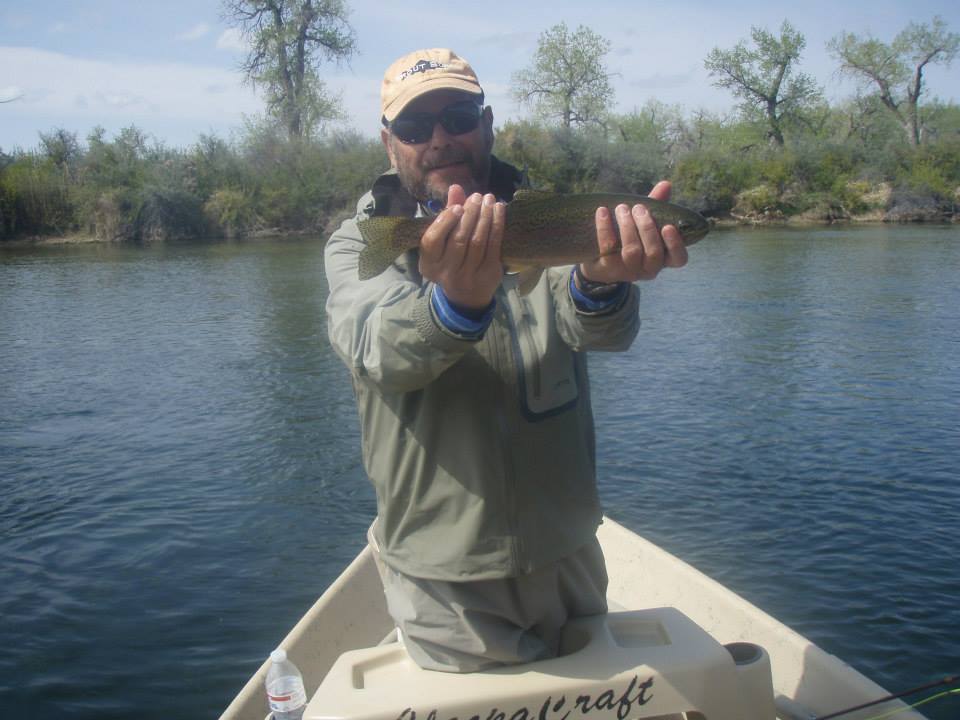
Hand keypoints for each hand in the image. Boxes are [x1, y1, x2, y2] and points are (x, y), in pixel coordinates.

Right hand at [418, 184, 505, 310]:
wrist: (467, 295)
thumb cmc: (452, 260)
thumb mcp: (443, 241)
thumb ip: (448, 214)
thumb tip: (456, 187)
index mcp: (429, 264)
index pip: (432, 241)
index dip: (445, 222)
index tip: (457, 207)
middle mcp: (446, 273)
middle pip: (458, 239)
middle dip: (470, 214)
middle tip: (477, 197)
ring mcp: (468, 275)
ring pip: (477, 241)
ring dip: (484, 216)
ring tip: (488, 199)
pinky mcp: (488, 274)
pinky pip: (493, 245)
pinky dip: (497, 225)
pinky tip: (498, 209)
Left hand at [578, 180, 687, 283]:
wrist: (598, 260)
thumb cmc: (629, 237)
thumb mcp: (643, 222)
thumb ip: (656, 205)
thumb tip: (666, 184)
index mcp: (663, 258)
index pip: (678, 259)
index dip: (675, 244)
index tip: (668, 226)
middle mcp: (648, 268)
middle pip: (653, 252)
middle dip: (646, 227)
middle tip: (638, 208)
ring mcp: (628, 271)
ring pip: (632, 251)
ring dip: (627, 227)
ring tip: (621, 208)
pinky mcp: (608, 269)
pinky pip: (608, 248)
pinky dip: (605, 228)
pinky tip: (602, 211)